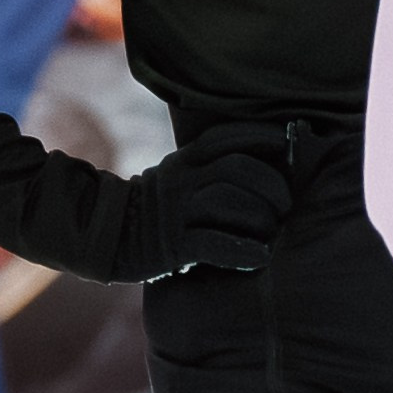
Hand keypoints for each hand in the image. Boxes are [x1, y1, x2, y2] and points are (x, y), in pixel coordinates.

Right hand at [136, 123, 292, 272]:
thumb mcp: (178, 177)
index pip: (225, 137)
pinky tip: (260, 257)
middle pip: (235, 168)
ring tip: (273, 232)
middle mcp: (181, 179)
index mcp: (185, 160)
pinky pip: (212, 243)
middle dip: (270, 183)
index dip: (259, 136)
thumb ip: (210, 168)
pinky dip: (241, 250)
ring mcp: (175, 212)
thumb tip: (267, 164)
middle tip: (285, 204)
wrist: (107, 239)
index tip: (285, 143)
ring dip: (260, 217)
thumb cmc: (158, 211)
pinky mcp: (171, 246)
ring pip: (226, 200)